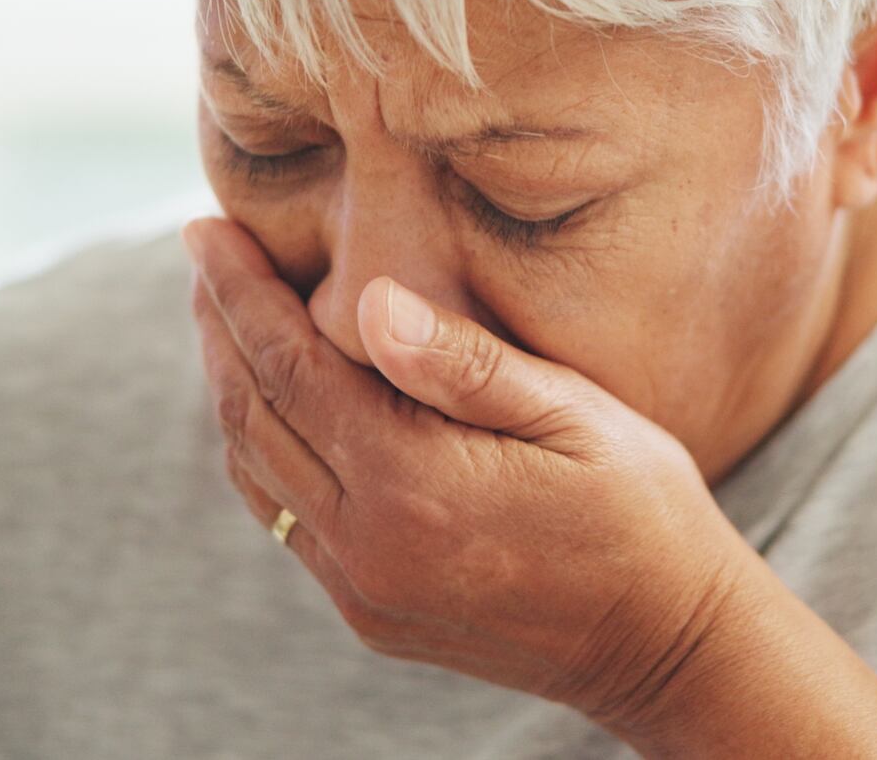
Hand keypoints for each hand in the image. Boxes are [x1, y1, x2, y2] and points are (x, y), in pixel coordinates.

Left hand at [182, 215, 760, 733]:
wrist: (670, 646)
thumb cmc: (641, 514)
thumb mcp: (575, 416)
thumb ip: (465, 364)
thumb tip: (368, 302)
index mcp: (411, 483)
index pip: (288, 367)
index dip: (240, 293)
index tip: (206, 229)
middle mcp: (367, 544)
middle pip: (254, 417)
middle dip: (220, 329)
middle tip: (206, 256)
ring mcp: (363, 588)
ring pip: (257, 474)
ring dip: (233, 390)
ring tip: (225, 317)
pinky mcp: (372, 613)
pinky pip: (287, 521)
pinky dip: (265, 451)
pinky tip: (278, 407)